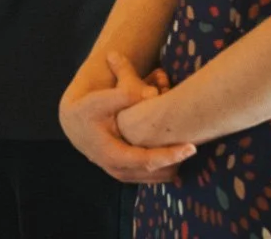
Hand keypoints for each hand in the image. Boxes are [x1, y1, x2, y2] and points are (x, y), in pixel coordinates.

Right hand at [59, 53, 195, 183]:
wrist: (75, 123)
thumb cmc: (89, 109)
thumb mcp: (101, 99)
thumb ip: (124, 95)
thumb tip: (151, 93)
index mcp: (112, 155)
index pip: (148, 161)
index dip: (171, 155)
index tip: (192, 147)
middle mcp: (119, 171)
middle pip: (158, 173)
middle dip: (178, 160)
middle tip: (194, 141)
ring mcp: (125, 175)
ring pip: (160, 177)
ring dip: (175, 163)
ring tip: (186, 143)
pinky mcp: (130, 174)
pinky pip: (156, 176)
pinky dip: (168, 165)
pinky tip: (175, 148)